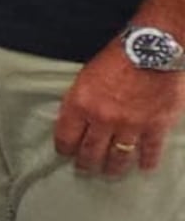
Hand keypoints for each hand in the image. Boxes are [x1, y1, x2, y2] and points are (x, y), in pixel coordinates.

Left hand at [54, 40, 183, 175]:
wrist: (151, 49)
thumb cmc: (117, 57)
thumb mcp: (86, 77)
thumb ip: (80, 101)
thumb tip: (74, 119)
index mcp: (81, 104)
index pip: (66, 137)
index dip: (64, 149)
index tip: (66, 154)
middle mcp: (103, 119)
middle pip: (90, 151)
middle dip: (86, 163)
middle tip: (85, 169)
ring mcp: (130, 124)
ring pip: (118, 156)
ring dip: (113, 167)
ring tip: (110, 172)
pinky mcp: (156, 125)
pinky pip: (150, 150)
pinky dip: (147, 161)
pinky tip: (144, 167)